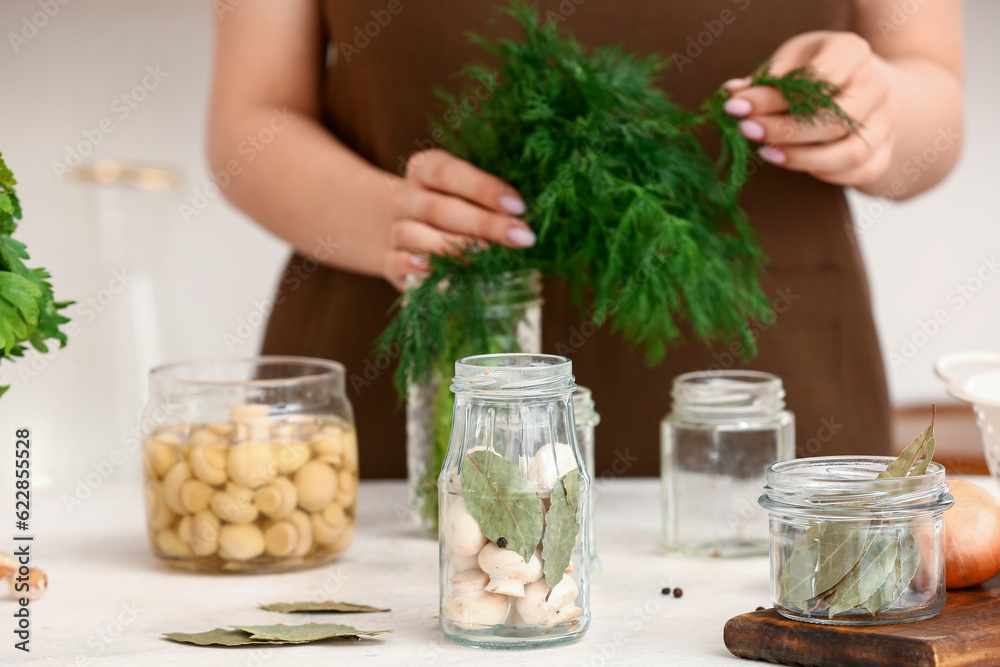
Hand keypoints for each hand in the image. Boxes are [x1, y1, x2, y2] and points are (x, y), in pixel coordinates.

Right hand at [382, 149, 535, 289]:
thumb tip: (529, 221)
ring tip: (488, 259)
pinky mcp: (388, 260)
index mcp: (425, 169)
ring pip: (416, 235)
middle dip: (484, 224)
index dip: (484, 188)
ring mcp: (394, 228)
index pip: (450, 173)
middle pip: (440, 208)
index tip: (518, 206)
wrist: (398, 230)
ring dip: (456, 249)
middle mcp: (406, 197)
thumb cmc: (450, 211)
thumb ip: (490, 201)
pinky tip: (439, 272)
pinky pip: (397, 262)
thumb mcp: (464, 194)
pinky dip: (416, 267)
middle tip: (521, 238)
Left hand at [722, 31, 895, 187]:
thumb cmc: (814, 71)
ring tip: (766, 153)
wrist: (858, 85)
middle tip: (747, 131)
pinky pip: (859, 172)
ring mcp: (885, 121)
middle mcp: (876, 85)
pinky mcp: (885, 151)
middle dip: (785, 130)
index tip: (737, 107)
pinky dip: (824, 174)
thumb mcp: (789, 61)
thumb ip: (764, 80)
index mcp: (852, 53)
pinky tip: (794, 162)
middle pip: (835, 119)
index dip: (774, 97)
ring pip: (850, 152)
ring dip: (801, 158)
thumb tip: (732, 96)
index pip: (819, 79)